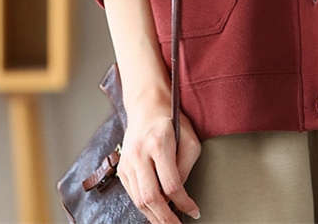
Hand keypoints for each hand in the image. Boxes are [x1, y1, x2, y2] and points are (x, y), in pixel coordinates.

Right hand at [117, 97, 202, 223]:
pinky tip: (157, 211)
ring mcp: (128, 162)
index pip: (171, 184)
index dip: (184, 202)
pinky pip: (133, 195)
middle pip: (151, 197)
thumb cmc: (172, 120)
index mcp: (158, 144)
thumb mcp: (189, 138)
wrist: (146, 106)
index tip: (194, 211)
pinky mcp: (122, 168)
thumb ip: (186, 166)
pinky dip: (145, 207)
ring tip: (168, 223)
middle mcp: (139, 154)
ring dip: (154, 217)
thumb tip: (179, 194)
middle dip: (166, 218)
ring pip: (139, 200)